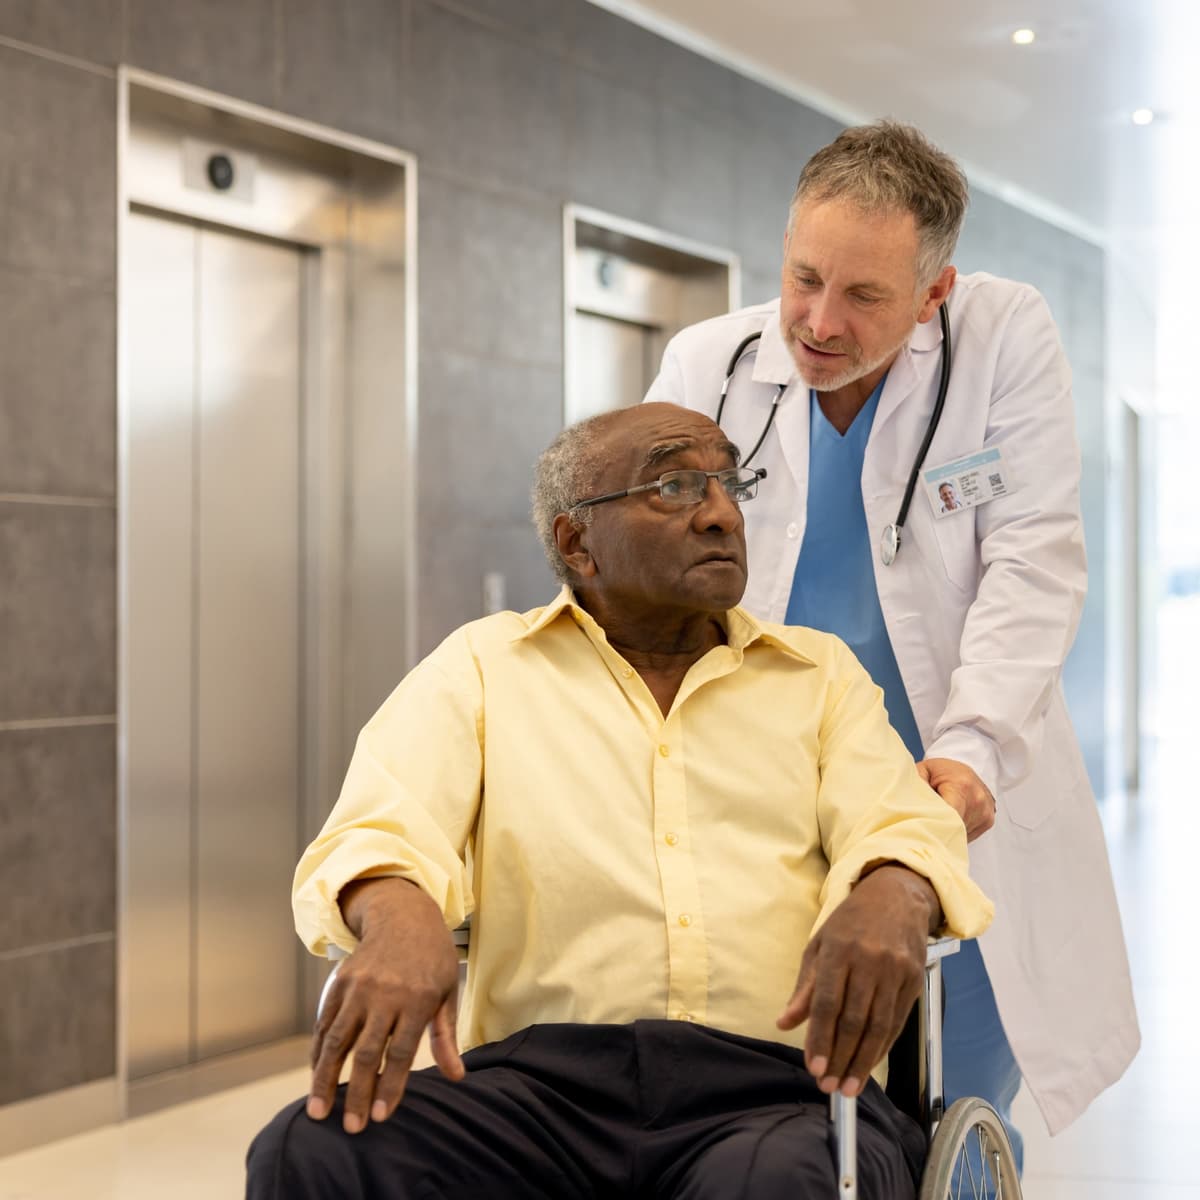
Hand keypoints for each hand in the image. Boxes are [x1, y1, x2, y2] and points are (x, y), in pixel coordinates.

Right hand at [307, 878, 463, 1133]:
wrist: (404, 916)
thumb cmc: (433, 959)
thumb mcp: (447, 992)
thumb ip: (446, 1036)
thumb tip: (457, 1076)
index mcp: (416, 999)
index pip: (399, 1052)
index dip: (389, 1086)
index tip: (379, 1117)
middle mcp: (385, 994)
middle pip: (366, 1052)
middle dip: (357, 1093)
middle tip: (351, 1128)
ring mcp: (358, 988)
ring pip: (338, 1040)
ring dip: (325, 1078)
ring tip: (318, 1111)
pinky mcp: (340, 982)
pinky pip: (325, 1023)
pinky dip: (319, 1051)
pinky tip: (316, 1075)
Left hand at [777, 864, 937, 1096]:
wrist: (896, 896)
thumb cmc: (852, 921)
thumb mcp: (820, 944)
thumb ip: (805, 988)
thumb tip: (785, 1023)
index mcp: (839, 950)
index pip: (827, 1003)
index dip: (820, 1039)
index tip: (813, 1068)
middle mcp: (869, 961)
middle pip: (854, 1020)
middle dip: (840, 1058)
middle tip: (829, 1085)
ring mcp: (895, 971)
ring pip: (879, 1026)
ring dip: (863, 1061)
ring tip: (848, 1086)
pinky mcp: (914, 980)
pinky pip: (897, 1021)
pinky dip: (882, 1047)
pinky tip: (869, 1063)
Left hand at [916, 757, 994, 840]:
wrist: (965, 765)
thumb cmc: (942, 770)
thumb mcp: (924, 770)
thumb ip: (915, 786)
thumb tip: (905, 806)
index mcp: (961, 786)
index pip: (949, 815)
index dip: (934, 825)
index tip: (920, 829)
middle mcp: (977, 800)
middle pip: (954, 827)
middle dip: (937, 829)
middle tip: (922, 827)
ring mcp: (985, 812)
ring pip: (961, 834)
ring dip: (948, 831)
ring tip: (937, 819)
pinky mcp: (988, 821)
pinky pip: (968, 835)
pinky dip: (956, 831)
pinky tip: (949, 820)